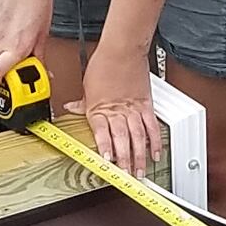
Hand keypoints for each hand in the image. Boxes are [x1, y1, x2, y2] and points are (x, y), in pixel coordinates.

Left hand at [72, 40, 164, 178]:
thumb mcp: (86, 86)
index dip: (106, 149)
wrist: (122, 50)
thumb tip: (71, 108)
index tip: (108, 162)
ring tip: (140, 171)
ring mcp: (133, 109)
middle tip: (127, 176)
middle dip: (125, 160)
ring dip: (140, 156)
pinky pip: (152, 127)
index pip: (102, 134)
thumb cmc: (104, 63)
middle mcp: (117, 111)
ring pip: (138, 137)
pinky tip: (155, 153)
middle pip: (123, 139)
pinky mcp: (146, 105)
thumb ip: (81, 103)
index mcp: (99, 109)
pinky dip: (155, 141)